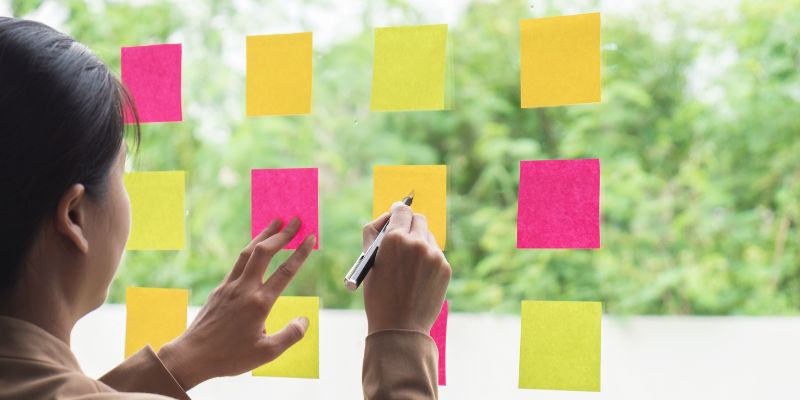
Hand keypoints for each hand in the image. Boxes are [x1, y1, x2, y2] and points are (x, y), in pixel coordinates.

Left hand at [157, 217, 314, 389]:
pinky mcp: (219, 289)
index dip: (300, 252)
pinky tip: (254, 249)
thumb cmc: (229, 357)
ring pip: (248, 252)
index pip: (285, 271)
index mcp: (259, 303)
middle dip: (282, 233)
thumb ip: (291, 335)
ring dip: (264, 235)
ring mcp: (229, 286)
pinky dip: (250, 250)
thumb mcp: (267, 353)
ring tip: (276, 222)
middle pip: (264, 252)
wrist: (192, 356)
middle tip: (296, 219)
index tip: (310, 237)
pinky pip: (237, 263)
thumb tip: (304, 320)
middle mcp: (244, 289)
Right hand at [362, 203, 450, 334]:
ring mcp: (434, 255)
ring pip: (428, 236)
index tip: (396, 213)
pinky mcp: (445, 267)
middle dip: (410, 223)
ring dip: (420, 241)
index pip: (401, 210)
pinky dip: (428, 259)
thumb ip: (373, 232)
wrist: (400, 327)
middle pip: (418, 218)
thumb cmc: (378, 295)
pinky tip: (418, 276)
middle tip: (403, 235)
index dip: (397, 211)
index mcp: (394, 239)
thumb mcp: (368, 262)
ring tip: (408, 265)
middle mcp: (417, 243)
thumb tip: (388, 214)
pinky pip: (436, 253)